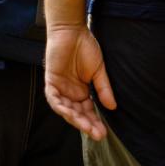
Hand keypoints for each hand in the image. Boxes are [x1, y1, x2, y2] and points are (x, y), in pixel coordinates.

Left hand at [42, 22, 114, 140]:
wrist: (72, 30)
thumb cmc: (85, 47)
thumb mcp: (99, 71)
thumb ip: (103, 89)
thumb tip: (113, 107)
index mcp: (82, 92)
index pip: (88, 112)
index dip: (95, 123)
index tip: (104, 133)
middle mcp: (70, 93)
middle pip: (77, 114)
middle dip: (86, 125)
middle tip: (97, 134)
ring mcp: (60, 88)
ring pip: (65, 110)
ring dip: (75, 119)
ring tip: (86, 126)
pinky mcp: (51, 81)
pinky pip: (53, 98)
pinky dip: (60, 106)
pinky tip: (69, 113)